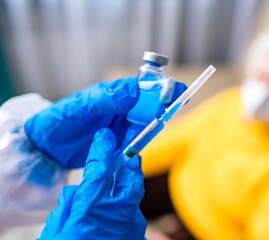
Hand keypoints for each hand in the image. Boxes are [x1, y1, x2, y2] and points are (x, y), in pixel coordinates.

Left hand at [25, 77, 186, 167]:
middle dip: (164, 109)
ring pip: (146, 125)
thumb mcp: (82, 106)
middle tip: (169, 114)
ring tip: (147, 133)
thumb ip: (107, 99)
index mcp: (115, 93)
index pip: (145, 86)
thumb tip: (135, 91)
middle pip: (151, 106)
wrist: (47, 145)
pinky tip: (135, 148)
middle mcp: (123, 107)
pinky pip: (137, 142)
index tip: (178, 91)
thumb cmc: (61, 119)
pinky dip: (139, 145)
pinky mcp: (119, 141)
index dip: (163, 88)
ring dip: (151, 129)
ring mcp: (122, 125)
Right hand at [38, 128, 145, 239]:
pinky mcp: (138, 233)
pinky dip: (127, 203)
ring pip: (135, 191)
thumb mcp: (56, 232)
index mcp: (92, 207)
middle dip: (128, 158)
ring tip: (122, 174)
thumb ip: (67, 207)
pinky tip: (118, 208)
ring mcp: (131, 222)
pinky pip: (134, 211)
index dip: (104, 147)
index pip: (102, 166)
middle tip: (124, 151)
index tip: (104, 137)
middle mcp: (117, 211)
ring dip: (129, 180)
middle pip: (130, 173)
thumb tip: (77, 193)